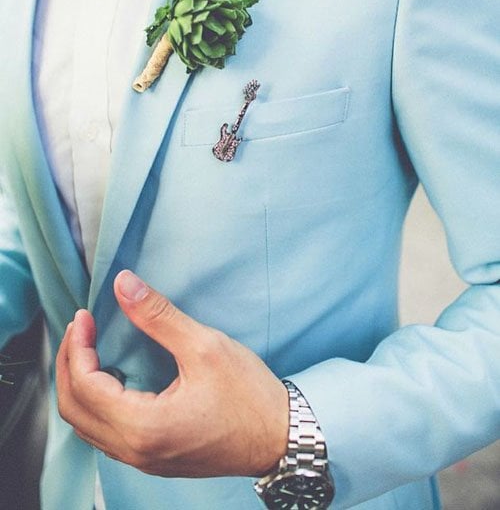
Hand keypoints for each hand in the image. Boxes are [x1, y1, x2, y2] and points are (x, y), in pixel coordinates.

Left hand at [56, 270, 288, 477]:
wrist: (279, 438)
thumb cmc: (248, 395)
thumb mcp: (204, 346)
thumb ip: (158, 315)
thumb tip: (123, 284)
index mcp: (144, 426)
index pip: (85, 385)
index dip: (77, 346)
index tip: (85, 316)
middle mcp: (135, 451)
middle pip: (74, 409)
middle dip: (70, 364)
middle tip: (81, 329)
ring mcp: (142, 460)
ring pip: (86, 425)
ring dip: (79, 385)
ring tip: (88, 348)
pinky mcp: (152, 458)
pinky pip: (105, 433)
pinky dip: (95, 403)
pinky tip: (110, 377)